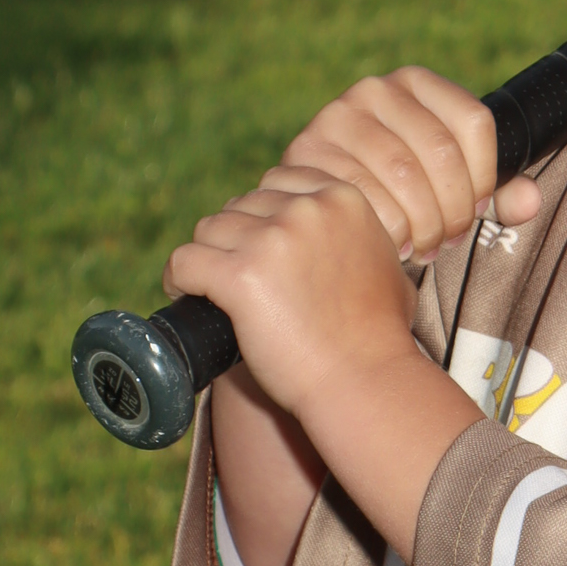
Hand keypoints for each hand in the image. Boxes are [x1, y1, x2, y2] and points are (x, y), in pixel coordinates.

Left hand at [163, 174, 417, 428]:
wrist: (365, 381)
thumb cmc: (379, 337)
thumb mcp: (387, 266)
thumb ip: (360, 237)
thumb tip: (339, 236)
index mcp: (342, 199)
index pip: (276, 184)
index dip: (261, 217)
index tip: (259, 248)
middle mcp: (307, 209)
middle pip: (240, 206)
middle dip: (234, 240)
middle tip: (237, 278)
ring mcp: (271, 240)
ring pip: (209, 230)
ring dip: (207, 257)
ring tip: (210, 290)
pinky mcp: (239, 275)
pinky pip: (185, 261)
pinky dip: (179, 280)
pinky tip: (184, 294)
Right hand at [261, 66, 541, 257]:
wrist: (323, 202)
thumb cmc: (400, 193)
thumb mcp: (453, 186)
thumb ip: (499, 194)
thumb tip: (531, 201)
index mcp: (417, 83)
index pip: (475, 122)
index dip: (486, 177)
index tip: (478, 209)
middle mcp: (375, 89)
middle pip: (442, 152)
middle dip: (455, 209)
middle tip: (450, 239)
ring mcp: (336, 117)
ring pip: (405, 177)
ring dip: (425, 224)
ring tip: (426, 246)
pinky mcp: (307, 153)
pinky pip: (366, 197)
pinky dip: (390, 229)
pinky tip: (395, 243)